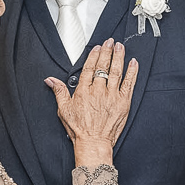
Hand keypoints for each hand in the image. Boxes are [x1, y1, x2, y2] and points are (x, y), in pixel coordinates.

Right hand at [45, 38, 137, 160]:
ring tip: (120, 47)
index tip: (97, 48)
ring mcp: (112, 96)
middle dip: (107, 52)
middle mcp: (98, 91)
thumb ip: (59, 91)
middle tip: (109, 42)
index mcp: (84, 91)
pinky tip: (134, 63)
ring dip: (119, 57)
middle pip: (103, 66)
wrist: (94, 143)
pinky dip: (132, 72)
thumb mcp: (64, 110)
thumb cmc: (80, 129)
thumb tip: (50, 80)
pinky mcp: (123, 102)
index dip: (94, 56)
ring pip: (117, 72)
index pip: (89, 68)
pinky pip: (129, 84)